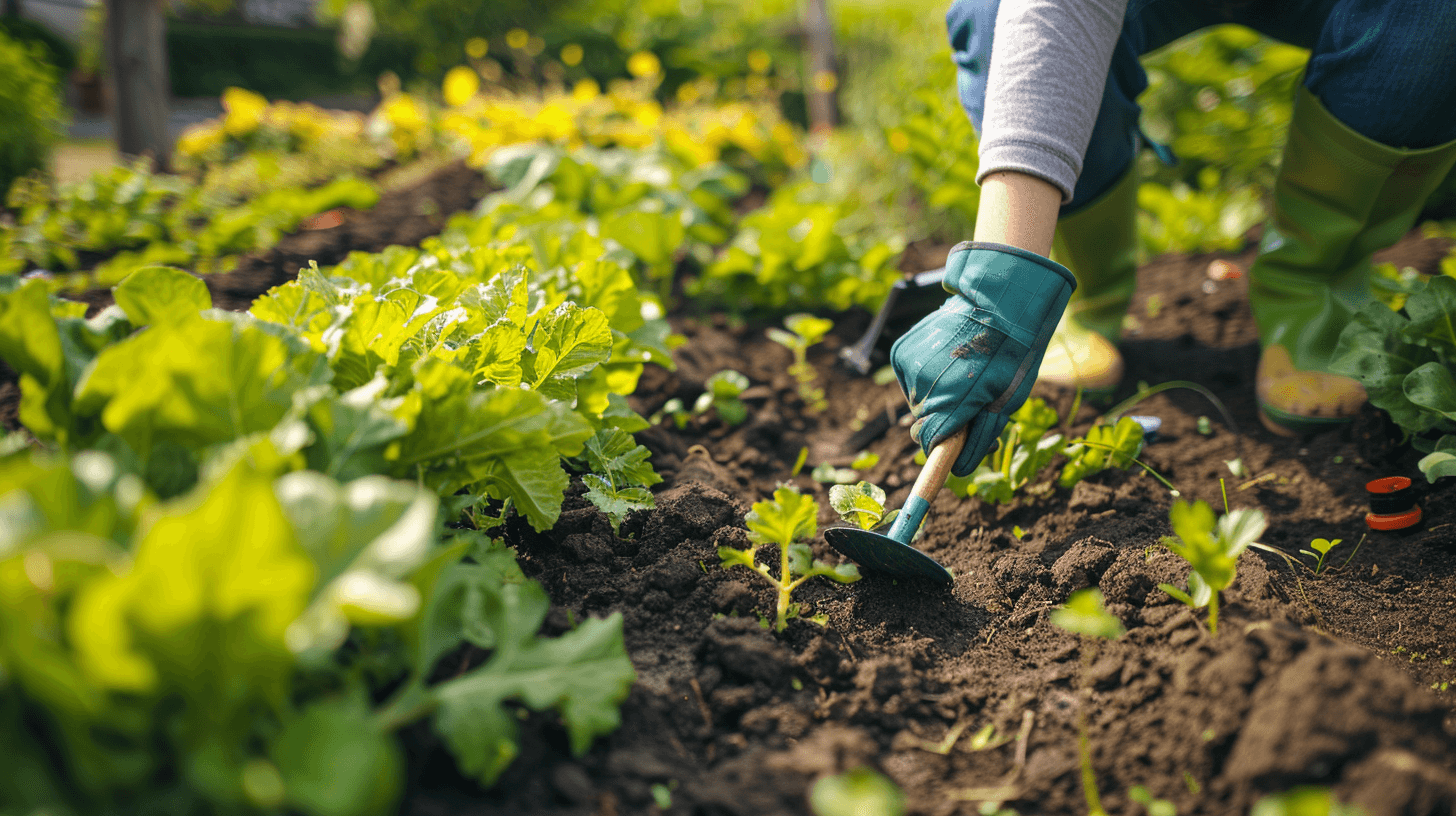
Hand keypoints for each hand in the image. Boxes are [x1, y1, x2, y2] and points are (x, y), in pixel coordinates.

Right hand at [891, 241, 1075, 475]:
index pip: (931, 443)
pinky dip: (924, 377)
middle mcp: (922, 386)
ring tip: (961, 373)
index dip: (945, 447)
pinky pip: (908, 379)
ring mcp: (908, 366)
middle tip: (972, 402)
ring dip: (935, 396)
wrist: (997, 303)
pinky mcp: (900, 351)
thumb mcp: (1005, 403)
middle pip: (923, 423)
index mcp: (950, 402)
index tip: (957, 444)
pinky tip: (945, 360)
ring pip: (916, 401)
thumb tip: (957, 469)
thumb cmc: (1010, 355)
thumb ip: (979, 438)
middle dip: (943, 420)